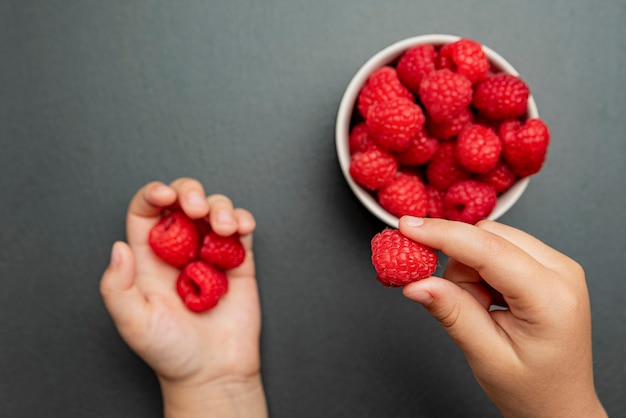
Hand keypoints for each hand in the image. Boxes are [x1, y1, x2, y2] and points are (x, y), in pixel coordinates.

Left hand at [100, 178, 266, 417]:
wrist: (213, 372)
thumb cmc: (171, 352)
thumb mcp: (133, 323)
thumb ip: (117, 287)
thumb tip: (118, 248)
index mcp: (149, 259)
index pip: (146, 212)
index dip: (153, 194)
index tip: (165, 195)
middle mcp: (179, 250)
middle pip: (182, 200)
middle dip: (190, 192)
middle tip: (197, 209)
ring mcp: (210, 253)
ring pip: (214, 208)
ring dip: (220, 206)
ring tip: (224, 227)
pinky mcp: (238, 261)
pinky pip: (241, 229)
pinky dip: (243, 219)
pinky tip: (241, 228)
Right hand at [398, 216, 605, 417]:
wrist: (560, 405)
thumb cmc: (532, 388)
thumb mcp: (486, 356)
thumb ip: (452, 313)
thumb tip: (416, 283)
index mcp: (551, 297)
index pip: (488, 249)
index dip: (443, 235)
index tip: (407, 229)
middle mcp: (562, 272)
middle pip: (488, 236)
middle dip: (460, 266)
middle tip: (459, 304)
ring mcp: (558, 265)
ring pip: (491, 238)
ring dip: (470, 269)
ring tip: (481, 309)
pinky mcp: (548, 265)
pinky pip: (500, 247)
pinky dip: (482, 269)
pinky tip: (490, 300)